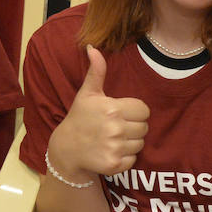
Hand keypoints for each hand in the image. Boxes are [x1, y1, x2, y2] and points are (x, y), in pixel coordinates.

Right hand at [48, 46, 148, 177]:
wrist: (67, 149)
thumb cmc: (80, 117)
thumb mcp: (87, 93)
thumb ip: (96, 71)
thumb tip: (93, 47)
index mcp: (112, 108)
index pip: (144, 110)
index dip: (134, 111)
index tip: (120, 113)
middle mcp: (115, 128)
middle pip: (144, 127)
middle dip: (133, 127)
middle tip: (116, 127)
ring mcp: (115, 147)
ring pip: (140, 144)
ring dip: (130, 142)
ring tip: (113, 139)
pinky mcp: (115, 164)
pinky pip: (134, 159)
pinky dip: (125, 158)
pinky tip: (111, 151)